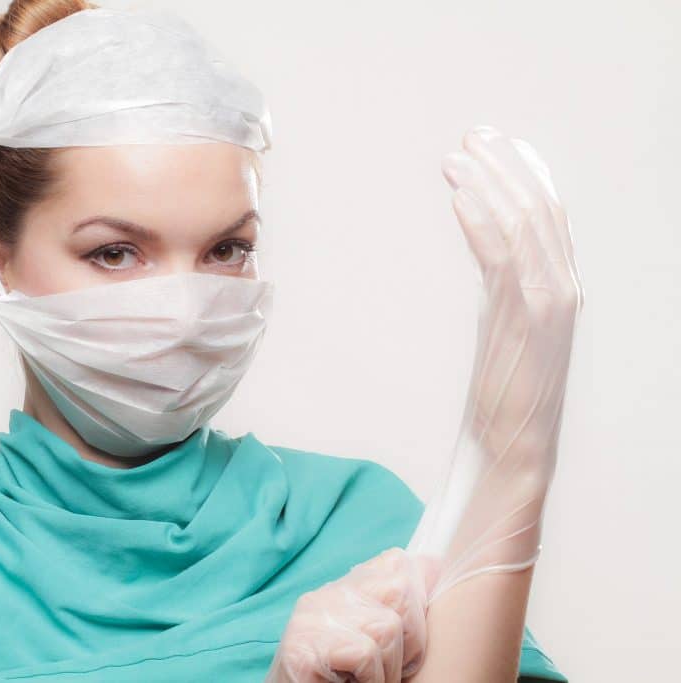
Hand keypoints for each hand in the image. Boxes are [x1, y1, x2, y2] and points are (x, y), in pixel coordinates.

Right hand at [265, 548, 441, 682]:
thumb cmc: (339, 679)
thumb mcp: (371, 637)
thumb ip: (396, 604)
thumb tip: (435, 565)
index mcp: (340, 591)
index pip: (395, 564)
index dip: (417, 602)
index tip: (410, 642)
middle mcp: (323, 597)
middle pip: (399, 590)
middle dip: (411, 638)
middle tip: (390, 669)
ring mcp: (310, 621)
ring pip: (387, 627)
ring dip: (389, 667)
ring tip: (366, 680)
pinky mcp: (303, 650)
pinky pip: (365, 653)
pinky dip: (372, 679)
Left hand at [406, 125, 584, 600]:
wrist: (514, 448)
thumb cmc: (505, 394)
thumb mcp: (508, 328)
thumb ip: (505, 286)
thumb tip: (486, 245)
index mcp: (559, 288)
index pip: (547, 216)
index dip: (523, 175)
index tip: (495, 146)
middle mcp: (561, 287)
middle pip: (538, 209)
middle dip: (505, 168)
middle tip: (472, 138)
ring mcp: (548, 302)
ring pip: (524, 224)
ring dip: (489, 184)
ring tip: (456, 157)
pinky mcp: (525, 319)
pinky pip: (504, 255)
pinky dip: (481, 219)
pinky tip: (459, 196)